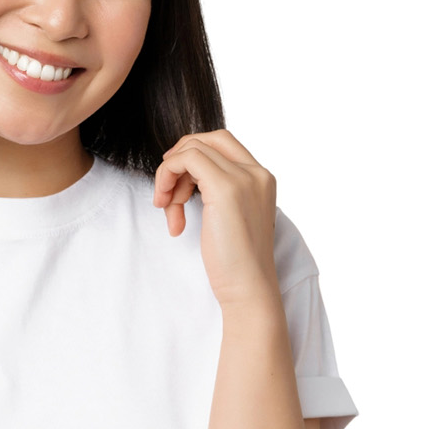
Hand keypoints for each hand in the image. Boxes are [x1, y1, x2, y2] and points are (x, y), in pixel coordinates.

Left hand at [153, 129, 280, 307]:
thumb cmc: (235, 260)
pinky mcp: (225, 188)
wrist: (248, 288)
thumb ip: (218, 190)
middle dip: (178, 161)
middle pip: (206, 140)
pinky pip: (185, 160)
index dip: (190, 155)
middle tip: (166, 194)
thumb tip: (186, 174)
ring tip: (168, 211)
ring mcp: (244, 178)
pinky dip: (166, 176)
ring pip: (192, 149)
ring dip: (169, 177)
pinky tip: (167, 207)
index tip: (175, 182)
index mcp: (261, 178)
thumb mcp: (229, 215)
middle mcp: (257, 173)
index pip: (222, 143)